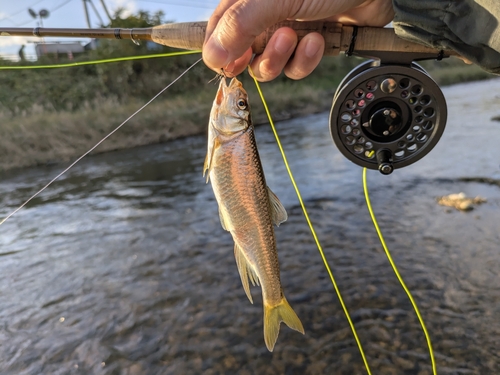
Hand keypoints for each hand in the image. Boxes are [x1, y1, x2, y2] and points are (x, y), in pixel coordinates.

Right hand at [203, 0, 393, 80]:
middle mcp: (262, 17)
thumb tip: (212, 57)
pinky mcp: (306, 44)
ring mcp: (285, 31)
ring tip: (303, 37)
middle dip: (263, 56)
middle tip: (283, 40)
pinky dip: (306, 60)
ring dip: (286, 58)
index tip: (233, 63)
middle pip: (242, 56)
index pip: (216, 33)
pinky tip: (318, 40)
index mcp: (245, 1)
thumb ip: (240, 25)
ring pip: (269, 66)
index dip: (221, 53)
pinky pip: (295, 67)